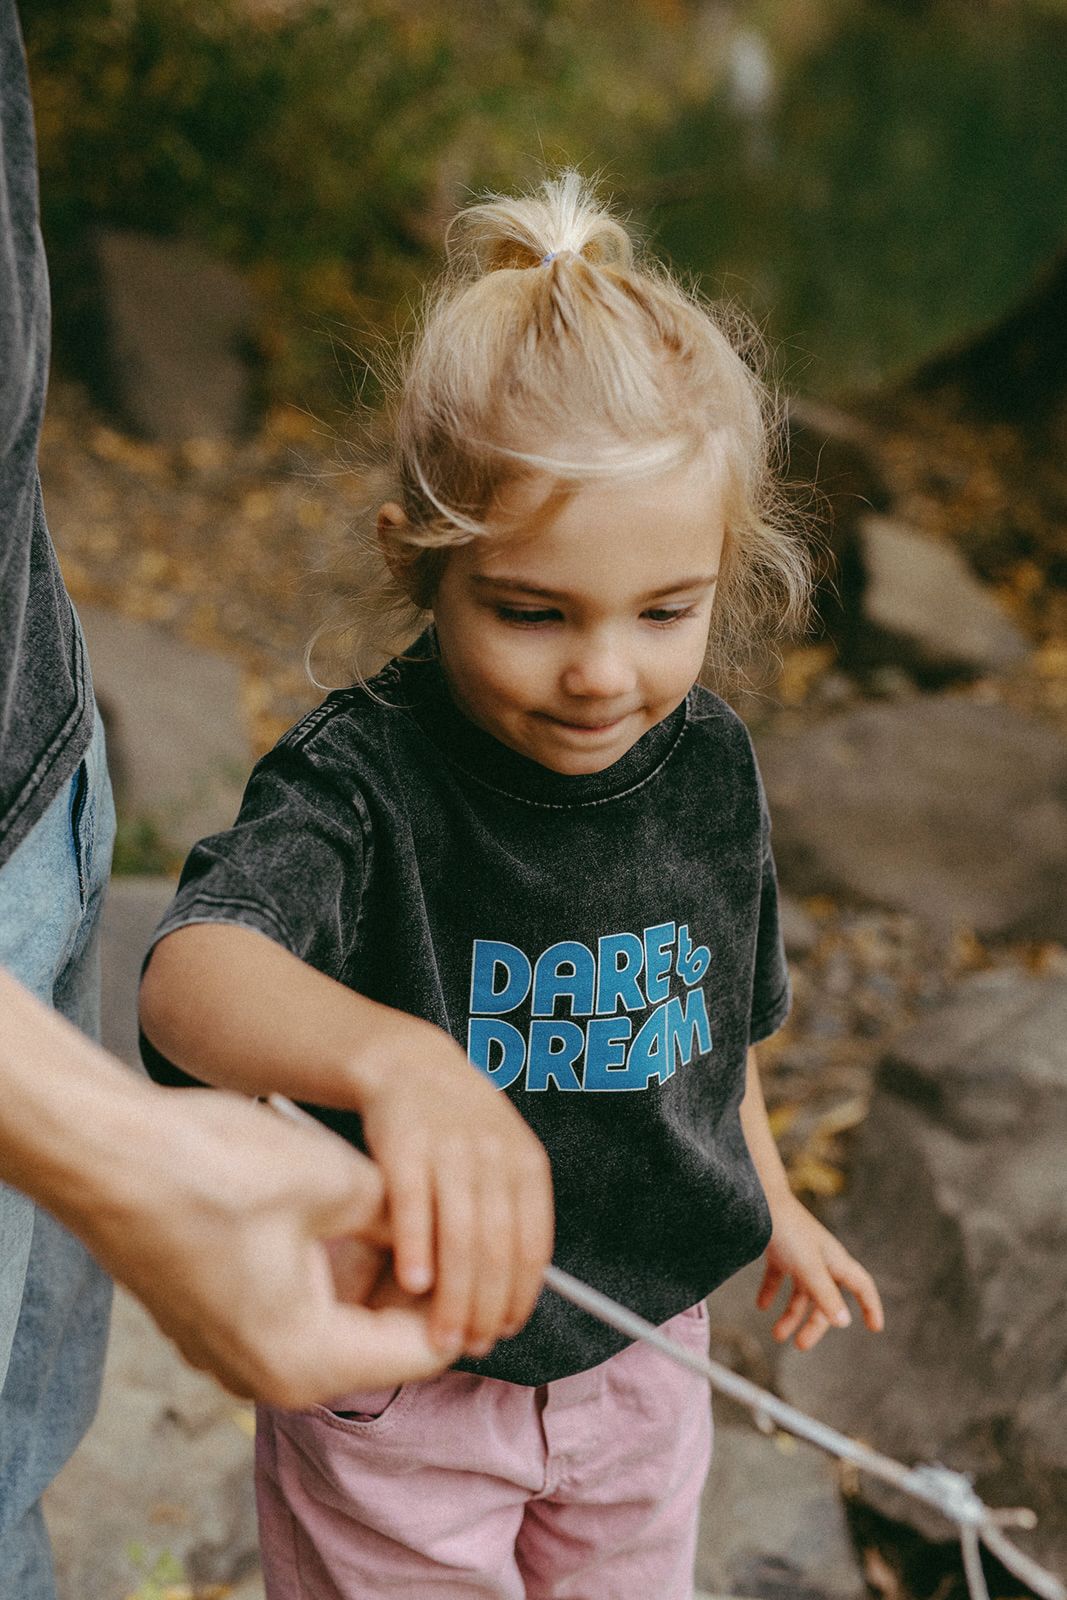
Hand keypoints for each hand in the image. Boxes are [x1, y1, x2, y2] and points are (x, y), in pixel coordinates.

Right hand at [77, 1089, 447, 1407]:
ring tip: (378, 1200)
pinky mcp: (216, 1324)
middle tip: (437, 1213)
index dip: (461, 1294)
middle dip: (413, 1279)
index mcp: (308, 1361)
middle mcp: (271, 1378)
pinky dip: (324, 1267)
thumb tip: (439, 1231)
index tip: (481, 1243)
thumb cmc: (214, 1169)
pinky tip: (330, 1208)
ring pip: (338, 1321)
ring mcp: (236, 1354)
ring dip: (367, 1268)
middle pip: (380, 1341)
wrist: (104, 1155)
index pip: (425, 1349)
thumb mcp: (338, 1183)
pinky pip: (294, 1308)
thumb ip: (403, 1220)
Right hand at [356, 1012, 554, 1360]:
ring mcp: (450, 1149)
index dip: (520, 1296)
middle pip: (497, 1249)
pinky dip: (416, 1247)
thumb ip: (510, 1218)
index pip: (533, 1245)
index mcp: (527, 1166)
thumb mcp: (501, 1160)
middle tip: (470, 1346)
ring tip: (442, 1334)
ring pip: (460, 1235)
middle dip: (485, 1308)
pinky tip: (414, 1283)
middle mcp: (494, 1156)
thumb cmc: (458, 1130)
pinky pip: (413, 1204)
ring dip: (454, 1294)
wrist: (410, 1066)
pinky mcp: (405, 1144)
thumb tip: (512, 1299)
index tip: (504, 1332)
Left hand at [756, 1190, 883, 1350]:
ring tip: (776, 1335)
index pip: (861, 1286)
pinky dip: (771, 1293)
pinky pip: (779, 1278)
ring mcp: (800, 1255)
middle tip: (800, 1346)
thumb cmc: (789, 1231)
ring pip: (801, 1293)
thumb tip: (844, 1322)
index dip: (871, 1305)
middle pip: (825, 1299)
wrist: (759, 1201)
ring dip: (790, 1314)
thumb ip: (825, 1295)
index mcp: (835, 1261)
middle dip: (814, 1324)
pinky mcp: (780, 1251)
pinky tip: (761, 1306)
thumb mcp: (809, 1268)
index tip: (875, 1328)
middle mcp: (821, 1260)